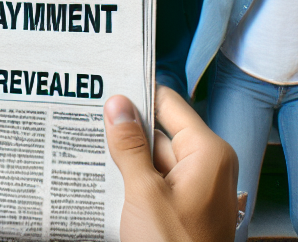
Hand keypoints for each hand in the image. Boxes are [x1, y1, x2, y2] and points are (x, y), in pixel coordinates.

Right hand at [105, 86, 238, 241]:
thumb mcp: (144, 193)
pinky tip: (106, 180)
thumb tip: (118, 104)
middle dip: (126, 130)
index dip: (137, 94)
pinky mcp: (184, 211)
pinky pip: (156, 183)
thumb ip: (129, 145)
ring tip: (91, 150)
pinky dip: (133, 181)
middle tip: (89, 120)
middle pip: (159, 131)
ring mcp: (197, 190)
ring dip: (125, 158)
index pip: (168, 104)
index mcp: (208, 153)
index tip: (105, 86)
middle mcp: (207, 166)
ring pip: (153, 159)